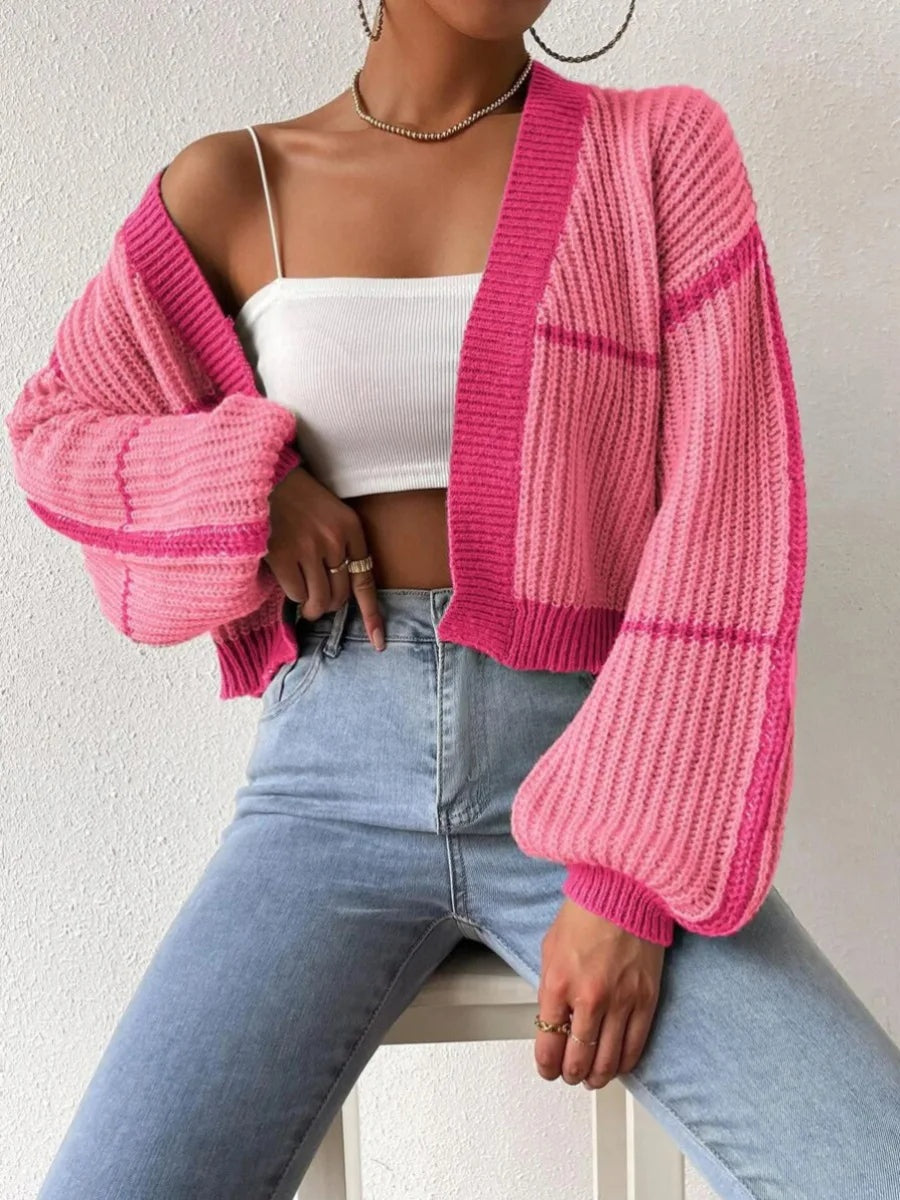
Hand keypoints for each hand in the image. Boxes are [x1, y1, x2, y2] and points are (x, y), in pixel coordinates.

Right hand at [263, 464, 384, 650]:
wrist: (262, 476)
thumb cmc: (296, 498)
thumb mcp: (331, 513)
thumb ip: (340, 545)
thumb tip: (339, 590)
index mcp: (350, 528)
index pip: (365, 580)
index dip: (371, 614)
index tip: (379, 641)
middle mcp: (333, 540)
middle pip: (340, 596)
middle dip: (329, 606)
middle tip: (318, 602)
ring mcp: (307, 548)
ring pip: (319, 600)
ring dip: (311, 607)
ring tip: (304, 602)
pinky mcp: (281, 555)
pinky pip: (296, 594)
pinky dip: (292, 595)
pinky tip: (286, 578)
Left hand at [535, 898, 664, 1088]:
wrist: (623, 892)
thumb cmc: (586, 912)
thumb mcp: (550, 950)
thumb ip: (550, 989)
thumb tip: (553, 1020)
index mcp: (558, 984)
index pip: (549, 1045)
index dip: (547, 1066)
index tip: (548, 1068)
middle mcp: (589, 999)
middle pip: (578, 1060)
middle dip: (570, 1074)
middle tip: (569, 1074)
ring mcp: (620, 1002)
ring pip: (607, 1061)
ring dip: (597, 1076)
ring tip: (591, 1077)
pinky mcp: (646, 1000)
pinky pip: (635, 1047)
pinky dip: (624, 1063)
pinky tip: (616, 1065)